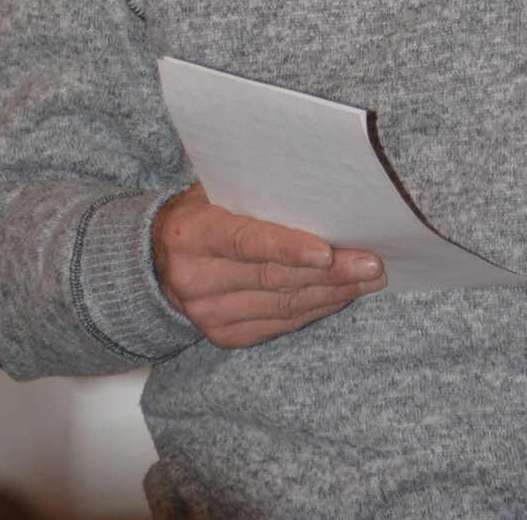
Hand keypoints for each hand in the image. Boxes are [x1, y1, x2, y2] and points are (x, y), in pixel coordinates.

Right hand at [152, 182, 385, 347]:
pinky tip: (341, 296)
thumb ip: (254, 192)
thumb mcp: (213, 190)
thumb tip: (318, 189)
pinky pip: (280, 324)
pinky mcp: (224, 337)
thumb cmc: (199, 212)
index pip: (246, 242)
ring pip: (283, 307)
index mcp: (192, 235)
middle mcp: (196, 280)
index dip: (288, 248)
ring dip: (332, 293)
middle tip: (371, 262)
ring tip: (369, 278)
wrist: (155, 260)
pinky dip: (316, 309)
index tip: (328, 252)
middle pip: (273, 279)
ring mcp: (208, 316)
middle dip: (330, 272)